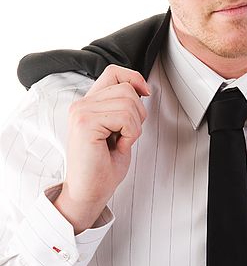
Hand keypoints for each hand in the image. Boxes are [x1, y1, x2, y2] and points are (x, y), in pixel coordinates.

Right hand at [53, 64, 150, 233]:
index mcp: (88, 103)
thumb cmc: (104, 166)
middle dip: (138, 113)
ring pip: (129, 102)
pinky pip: (124, 118)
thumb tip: (142, 89)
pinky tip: (117, 146)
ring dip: (134, 126)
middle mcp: (81, 104)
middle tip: (127, 135)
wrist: (89, 193)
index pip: (113, 72)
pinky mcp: (85, 124)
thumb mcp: (119, 129)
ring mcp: (81, 112)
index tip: (145, 94)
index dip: (134, 78)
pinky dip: (130, 134)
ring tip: (120, 142)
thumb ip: (124, 106)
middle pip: (127, 88)